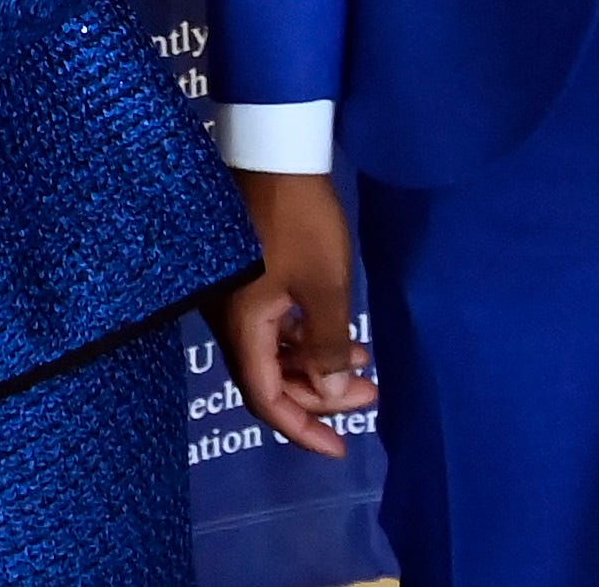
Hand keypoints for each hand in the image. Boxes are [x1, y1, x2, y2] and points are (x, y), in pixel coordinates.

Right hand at [218, 168, 376, 455]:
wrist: (270, 150)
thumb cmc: (298, 221)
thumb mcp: (326, 286)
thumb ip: (328, 346)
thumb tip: (335, 395)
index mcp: (240, 326)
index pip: (265, 398)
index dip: (302, 428)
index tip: (339, 448)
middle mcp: (227, 319)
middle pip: (269, 378)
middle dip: (320, 394)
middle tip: (370, 393)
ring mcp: (233, 297)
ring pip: (272, 352)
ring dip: (315, 365)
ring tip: (363, 363)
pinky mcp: (243, 277)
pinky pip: (271, 326)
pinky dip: (303, 338)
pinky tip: (336, 333)